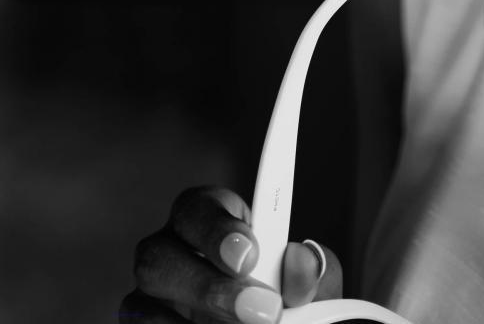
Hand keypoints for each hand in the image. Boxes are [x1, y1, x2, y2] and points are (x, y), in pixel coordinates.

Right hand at [119, 183, 343, 322]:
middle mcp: (171, 253)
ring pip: (137, 304)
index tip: (249, 255)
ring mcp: (151, 298)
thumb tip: (302, 259)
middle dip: (205, 286)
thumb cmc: (284, 304)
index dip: (217, 230)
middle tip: (261, 311)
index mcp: (210, 222)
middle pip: (156, 253)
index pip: (199, 208)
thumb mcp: (305, 286)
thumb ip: (309, 272)